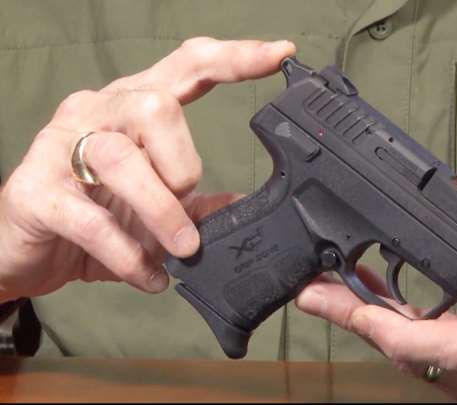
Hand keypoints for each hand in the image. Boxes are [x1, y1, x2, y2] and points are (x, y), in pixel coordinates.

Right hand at [0, 37, 294, 301]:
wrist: (20, 254)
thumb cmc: (94, 219)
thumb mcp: (156, 211)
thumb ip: (200, 205)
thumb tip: (249, 207)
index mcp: (133, 108)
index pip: (188, 65)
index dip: (235, 58)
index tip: (281, 55)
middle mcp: (97, 113)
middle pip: (155, 105)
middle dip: (183, 162)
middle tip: (186, 201)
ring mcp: (59, 147)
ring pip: (121, 157)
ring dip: (162, 213)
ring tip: (180, 249)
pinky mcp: (34, 192)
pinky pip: (90, 221)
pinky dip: (129, 256)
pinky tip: (149, 276)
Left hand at [296, 161, 456, 401]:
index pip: (455, 346)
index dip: (399, 335)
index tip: (357, 310)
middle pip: (421, 356)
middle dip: (364, 324)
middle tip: (317, 293)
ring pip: (419, 360)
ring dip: (374, 326)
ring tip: (330, 290)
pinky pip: (429, 357)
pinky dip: (396, 329)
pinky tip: (367, 299)